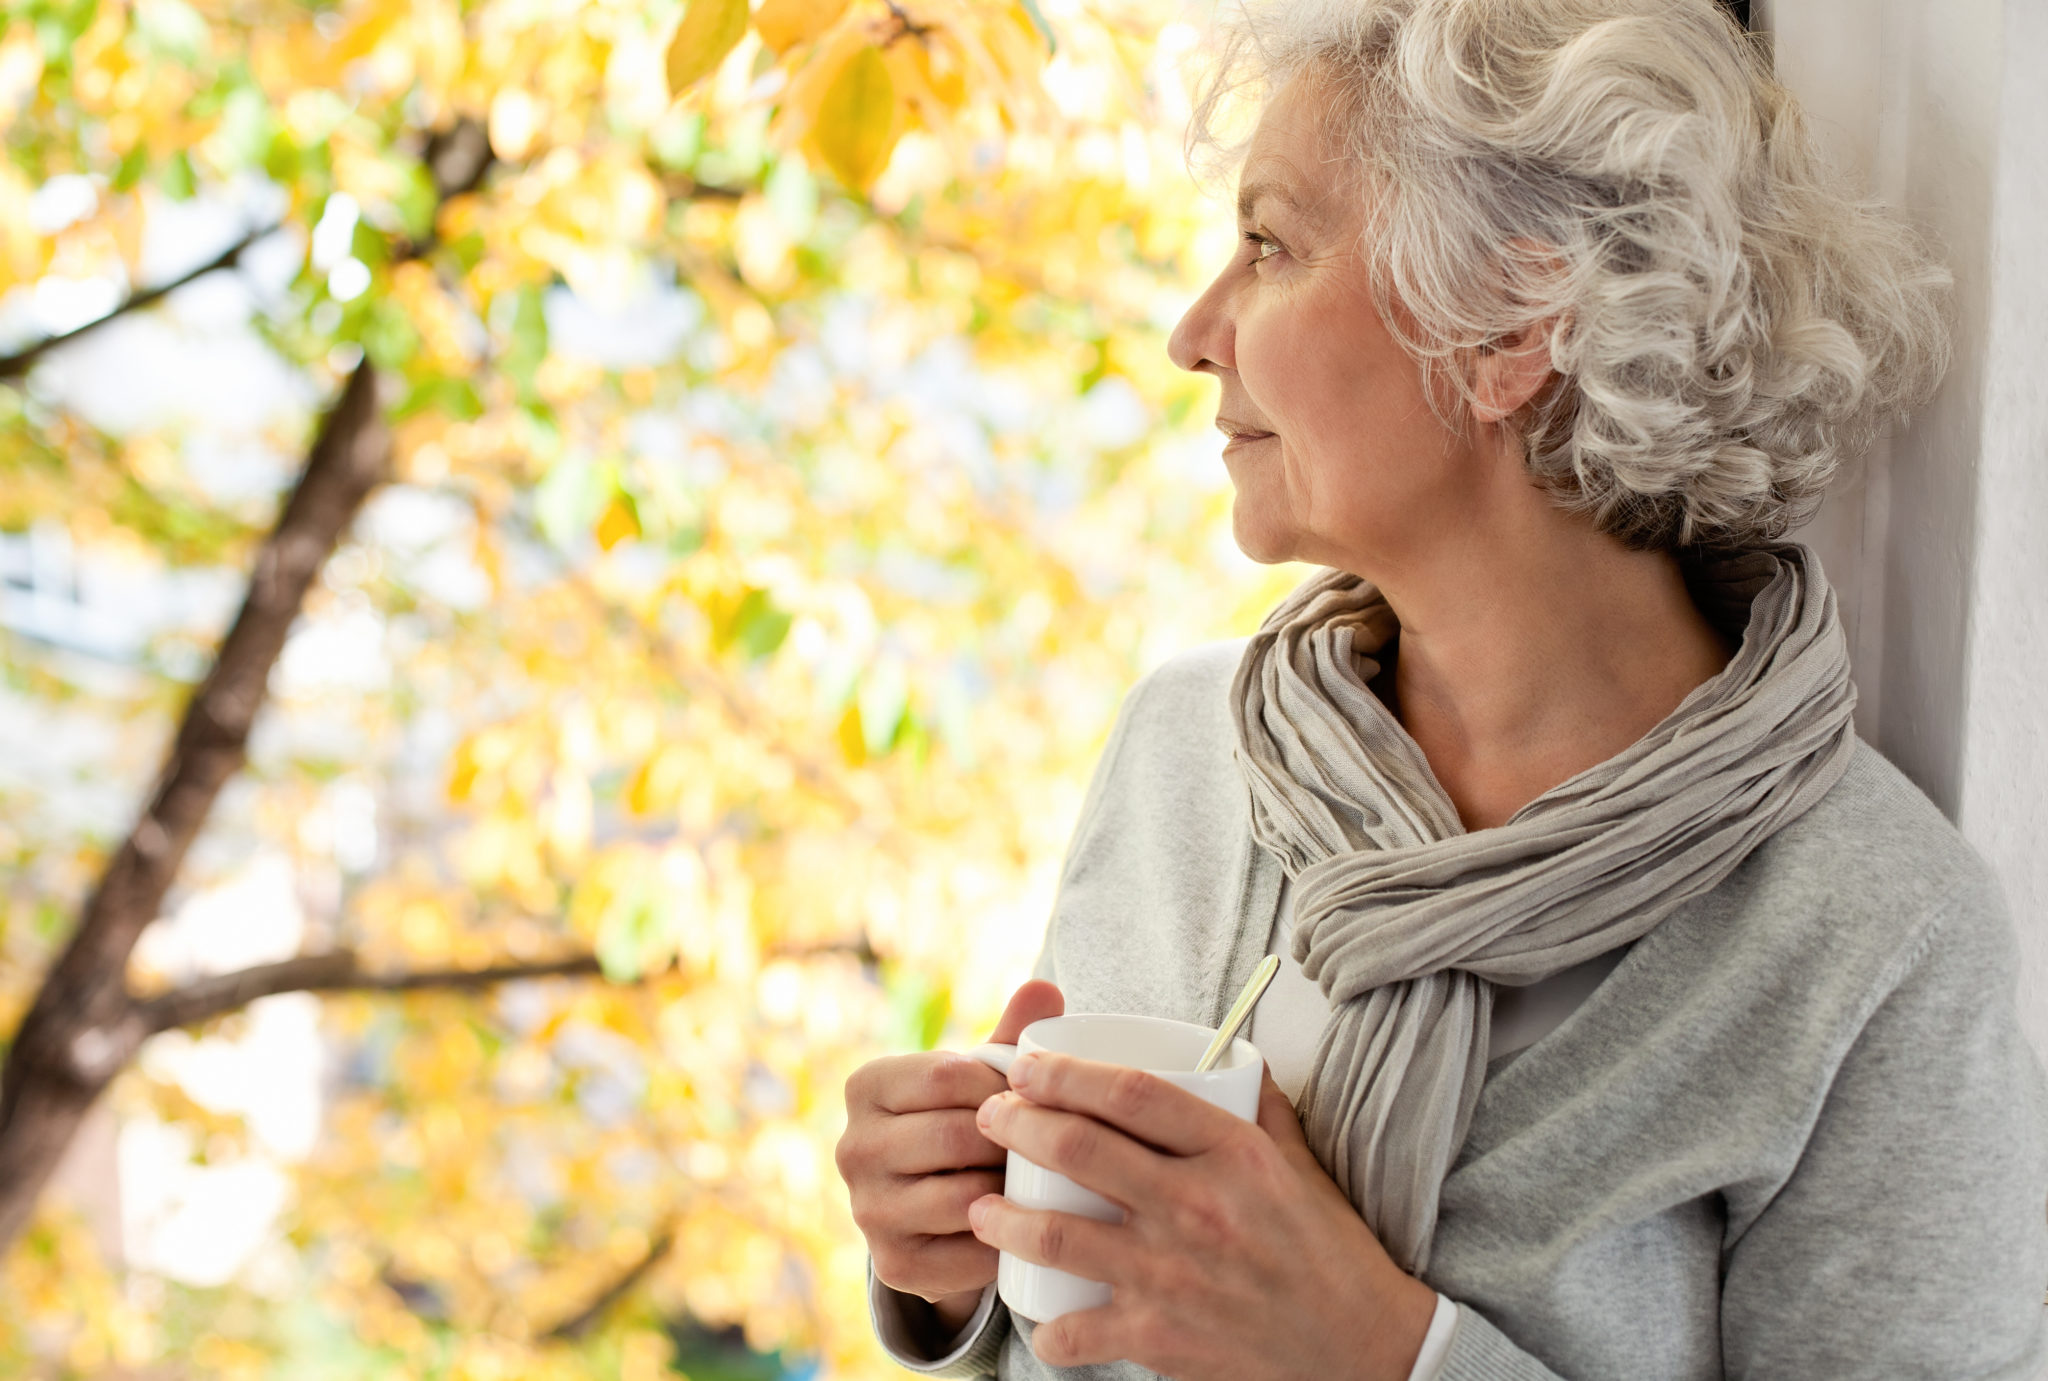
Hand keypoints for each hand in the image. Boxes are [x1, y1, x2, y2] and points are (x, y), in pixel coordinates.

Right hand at [835, 980, 1064, 1341]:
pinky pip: (969, 1251)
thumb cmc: (964, 1121)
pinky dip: (1007, 1241)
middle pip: (956, 1135)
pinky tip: (1025, 1225)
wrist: (935, 1211)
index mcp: (865, 1086)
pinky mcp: (894, 1264)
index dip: (1003, 1087)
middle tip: (1053, 1143)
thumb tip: (1046, 988)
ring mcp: (867, 1210)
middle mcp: (852, 1148)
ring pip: (965, 1196)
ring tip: (1040, 1180)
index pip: (946, 1077)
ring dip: (1013, 1191)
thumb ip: (1010, 1035)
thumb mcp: (979, 1078)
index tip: (1034, 1097)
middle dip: (1013, 1140)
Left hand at [967, 1053, 1437, 1379]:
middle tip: (989, 1117)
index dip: (1063, 1071)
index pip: (1129, 1091)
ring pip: (1052, 1234)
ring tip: (980, 1205)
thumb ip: (1255, 1105)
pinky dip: (1044, 1326)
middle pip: (1076, 1147)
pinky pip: (1073, 1330)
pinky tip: (1035, 1312)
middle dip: (1014, 1123)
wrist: (1364, 1348)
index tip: (1026, 1065)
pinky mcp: (1161, 1338)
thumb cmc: (1327, 1248)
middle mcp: (1197, 1205)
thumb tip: (1218, 1053)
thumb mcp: (1298, 1161)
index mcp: (1232, 1151)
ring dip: (999, 1215)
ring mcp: (1173, 1275)